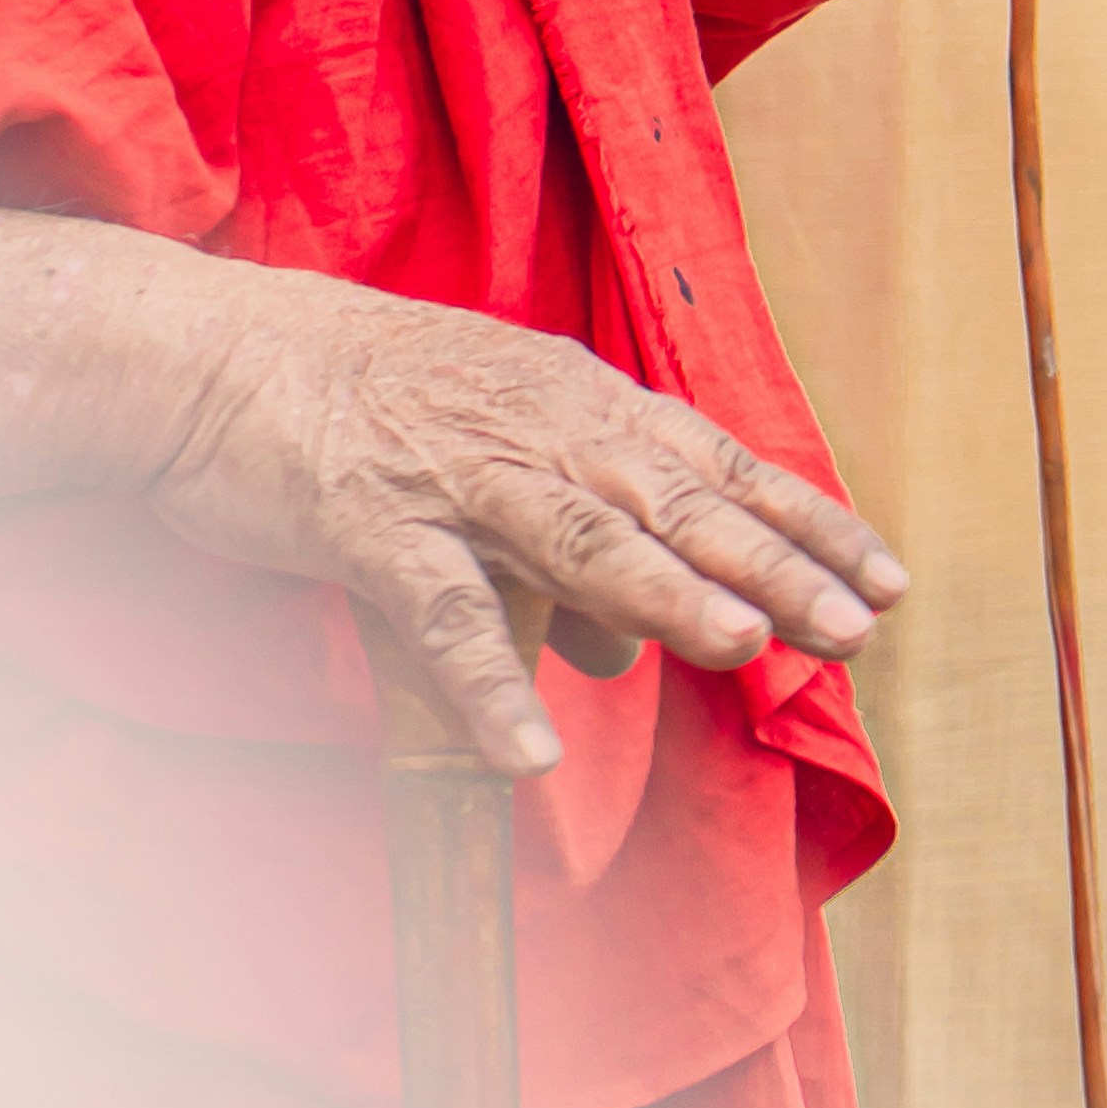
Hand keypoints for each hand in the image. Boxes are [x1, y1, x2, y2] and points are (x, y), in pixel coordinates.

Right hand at [149, 258, 902, 783]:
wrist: (217, 355)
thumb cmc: (360, 404)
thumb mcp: (487, 453)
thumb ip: (568, 546)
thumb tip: (632, 649)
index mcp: (571, 403)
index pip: (713, 463)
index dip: (803, 521)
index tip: (889, 580)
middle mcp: (531, 427)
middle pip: (669, 500)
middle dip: (766, 563)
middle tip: (853, 627)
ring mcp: (452, 472)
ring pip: (574, 534)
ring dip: (661, 592)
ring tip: (738, 647)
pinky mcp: (367, 518)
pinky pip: (436, 610)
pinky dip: (485, 679)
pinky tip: (528, 752)